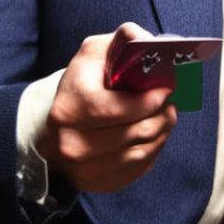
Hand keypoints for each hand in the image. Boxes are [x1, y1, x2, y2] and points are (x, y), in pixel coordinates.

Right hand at [36, 22, 176, 192]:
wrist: (53, 127)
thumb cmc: (80, 86)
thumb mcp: (94, 54)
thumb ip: (123, 40)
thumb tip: (147, 39)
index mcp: (69, 108)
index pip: (121, 109)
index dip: (150, 100)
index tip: (166, 89)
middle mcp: (72, 143)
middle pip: (138, 132)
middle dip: (163, 114)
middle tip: (169, 102)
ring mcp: (83, 169)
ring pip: (143, 152)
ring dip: (162, 131)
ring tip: (165, 115)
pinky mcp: (97, 184)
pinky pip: (139, 169)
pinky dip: (153, 150)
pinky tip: (152, 134)